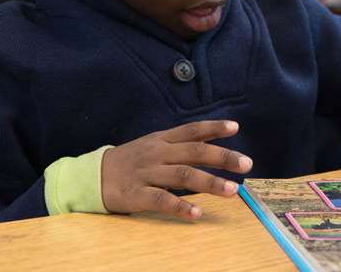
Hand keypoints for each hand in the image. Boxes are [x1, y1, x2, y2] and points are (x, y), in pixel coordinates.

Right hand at [100, 120, 252, 219]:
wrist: (93, 176)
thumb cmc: (131, 161)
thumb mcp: (154, 145)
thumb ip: (181, 144)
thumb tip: (213, 139)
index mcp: (162, 140)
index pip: (191, 130)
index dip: (213, 127)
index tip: (235, 127)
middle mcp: (157, 153)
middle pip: (194, 152)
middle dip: (222, 157)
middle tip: (246, 164)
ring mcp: (147, 173)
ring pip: (183, 176)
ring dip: (210, 183)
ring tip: (232, 190)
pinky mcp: (137, 194)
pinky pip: (162, 200)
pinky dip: (181, 206)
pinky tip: (197, 213)